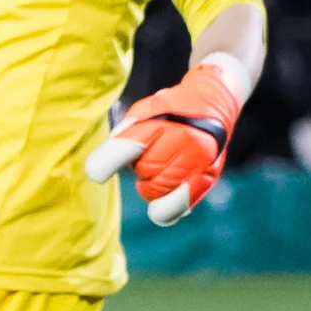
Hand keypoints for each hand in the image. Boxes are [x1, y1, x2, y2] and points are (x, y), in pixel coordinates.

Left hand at [86, 62, 240, 225]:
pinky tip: (162, 204)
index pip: (129, 147)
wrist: (214, 103)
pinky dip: (167, 207)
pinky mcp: (208, 176)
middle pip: (143, 172)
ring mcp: (198, 160)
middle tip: (151, 154)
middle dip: (139, 167)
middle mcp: (183, 141)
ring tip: (162, 167)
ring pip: (158, 191)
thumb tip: (105, 167)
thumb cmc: (170, 110)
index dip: (107, 162)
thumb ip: (124, 135)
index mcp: (161, 122)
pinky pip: (180, 204)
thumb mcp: (143, 110)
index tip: (96, 173)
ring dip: (153, 184)